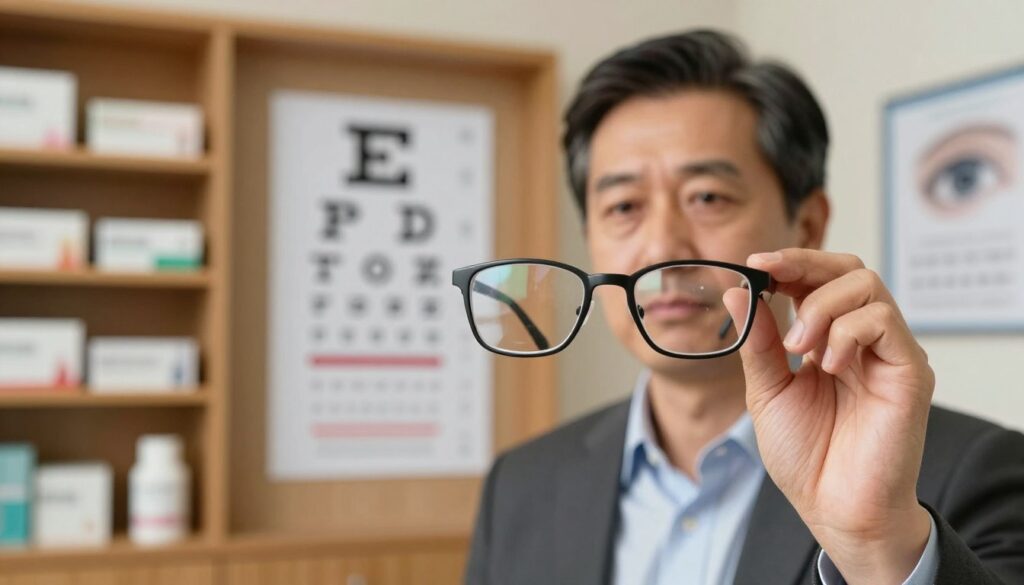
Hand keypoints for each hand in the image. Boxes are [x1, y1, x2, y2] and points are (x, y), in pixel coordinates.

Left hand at [722, 249, 934, 584]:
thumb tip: (738, 291)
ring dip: (819, 305)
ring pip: (866, 284)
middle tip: (770, 275)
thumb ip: (758, 341)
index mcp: (829, 341)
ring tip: (797, 346)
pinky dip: (845, 331)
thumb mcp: (767, 390)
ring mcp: (889, 352)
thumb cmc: (806, 456)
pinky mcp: (909, 370)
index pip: (819, 280)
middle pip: (849, 268)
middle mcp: (863, 341)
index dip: (790, 262)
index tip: (754, 262)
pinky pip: (882, 320)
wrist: (834, 508)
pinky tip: (827, 365)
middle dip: (804, 264)